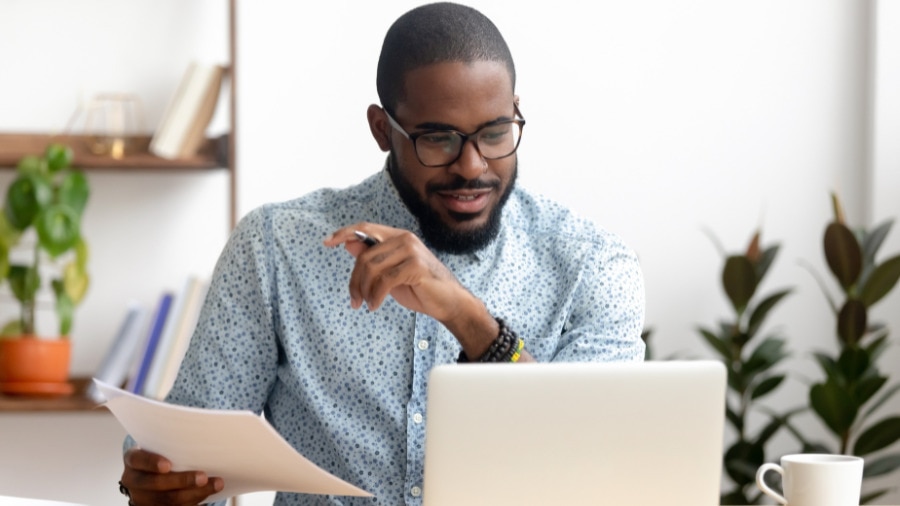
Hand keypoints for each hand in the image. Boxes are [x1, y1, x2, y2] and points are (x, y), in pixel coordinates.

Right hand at [120, 448, 223, 505]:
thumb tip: (201, 435)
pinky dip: (195, 501)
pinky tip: (209, 493)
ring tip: (216, 484)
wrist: (148, 472)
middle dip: (182, 481)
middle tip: (203, 477)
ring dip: (196, 493)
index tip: (168, 465)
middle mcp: (133, 481)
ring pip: (169, 500)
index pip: (138, 460)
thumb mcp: (158, 445)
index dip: (152, 463)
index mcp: (133, 460)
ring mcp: (143, 498)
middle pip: (156, 484)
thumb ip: (170, 443)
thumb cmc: (159, 452)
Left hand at [323, 223, 469, 321]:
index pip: (365, 229)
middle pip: (364, 256)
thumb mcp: (389, 273)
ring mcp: (411, 251)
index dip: (344, 233)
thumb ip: (372, 258)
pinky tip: (376, 305)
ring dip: (364, 291)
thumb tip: (348, 243)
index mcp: (398, 236)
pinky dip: (375, 296)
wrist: (449, 303)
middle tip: (354, 300)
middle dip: (354, 281)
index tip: (326, 242)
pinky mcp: (416, 266)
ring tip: (366, 304)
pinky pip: (384, 280)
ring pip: (371, 268)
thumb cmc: (420, 288)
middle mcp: (405, 239)